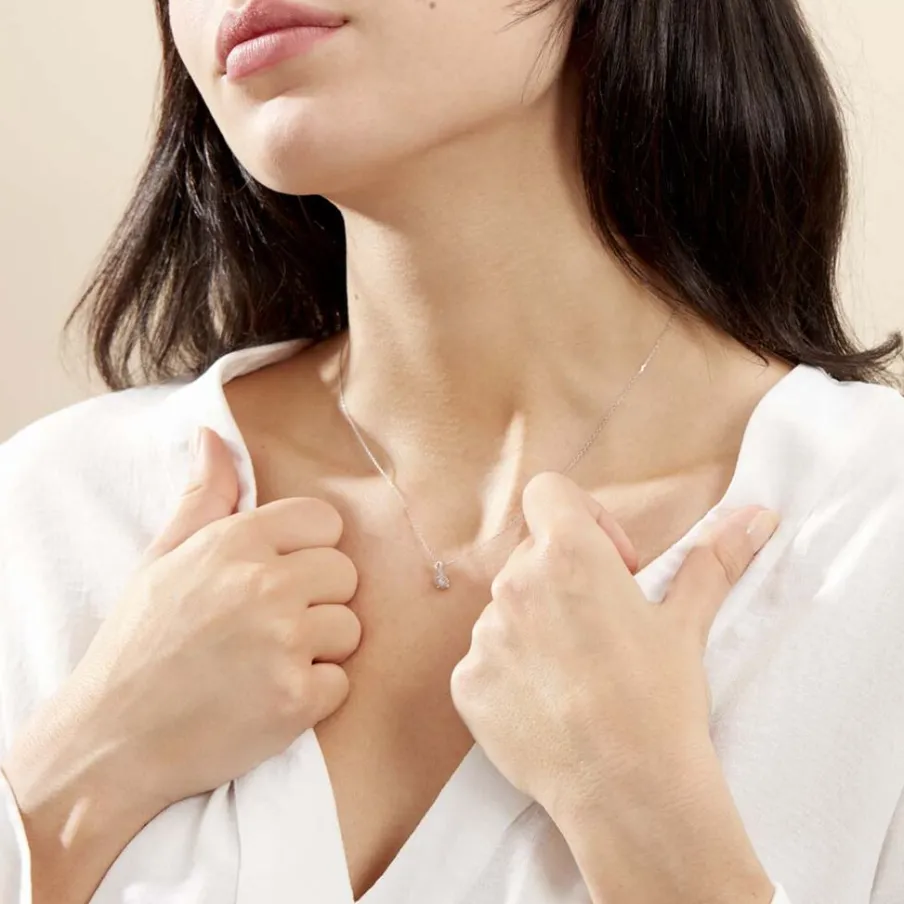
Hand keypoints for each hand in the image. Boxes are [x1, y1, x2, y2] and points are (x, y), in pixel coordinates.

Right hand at [2, 427, 361, 903]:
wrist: (109, 742)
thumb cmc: (139, 645)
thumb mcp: (162, 559)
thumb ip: (204, 497)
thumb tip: (214, 436)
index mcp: (236, 542)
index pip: (324, 521)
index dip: (308, 550)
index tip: (280, 575)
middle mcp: (266, 585)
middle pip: (345, 573)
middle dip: (317, 598)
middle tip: (268, 626)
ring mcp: (284, 643)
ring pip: (349, 628)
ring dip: (318, 649)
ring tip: (266, 663)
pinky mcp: (296, 700)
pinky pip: (342, 683)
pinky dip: (314, 696)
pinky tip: (269, 698)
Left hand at [450, 470, 779, 829]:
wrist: (628, 792)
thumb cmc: (660, 700)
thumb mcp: (686, 623)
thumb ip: (712, 560)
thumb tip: (755, 517)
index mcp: (568, 554)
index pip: (548, 492)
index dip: (583, 518)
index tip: (612, 565)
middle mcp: (515, 584)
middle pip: (532, 555)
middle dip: (565, 578)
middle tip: (603, 628)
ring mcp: (485, 634)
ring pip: (508, 608)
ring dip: (537, 626)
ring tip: (579, 674)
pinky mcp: (467, 682)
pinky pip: (486, 658)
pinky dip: (512, 672)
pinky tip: (550, 705)